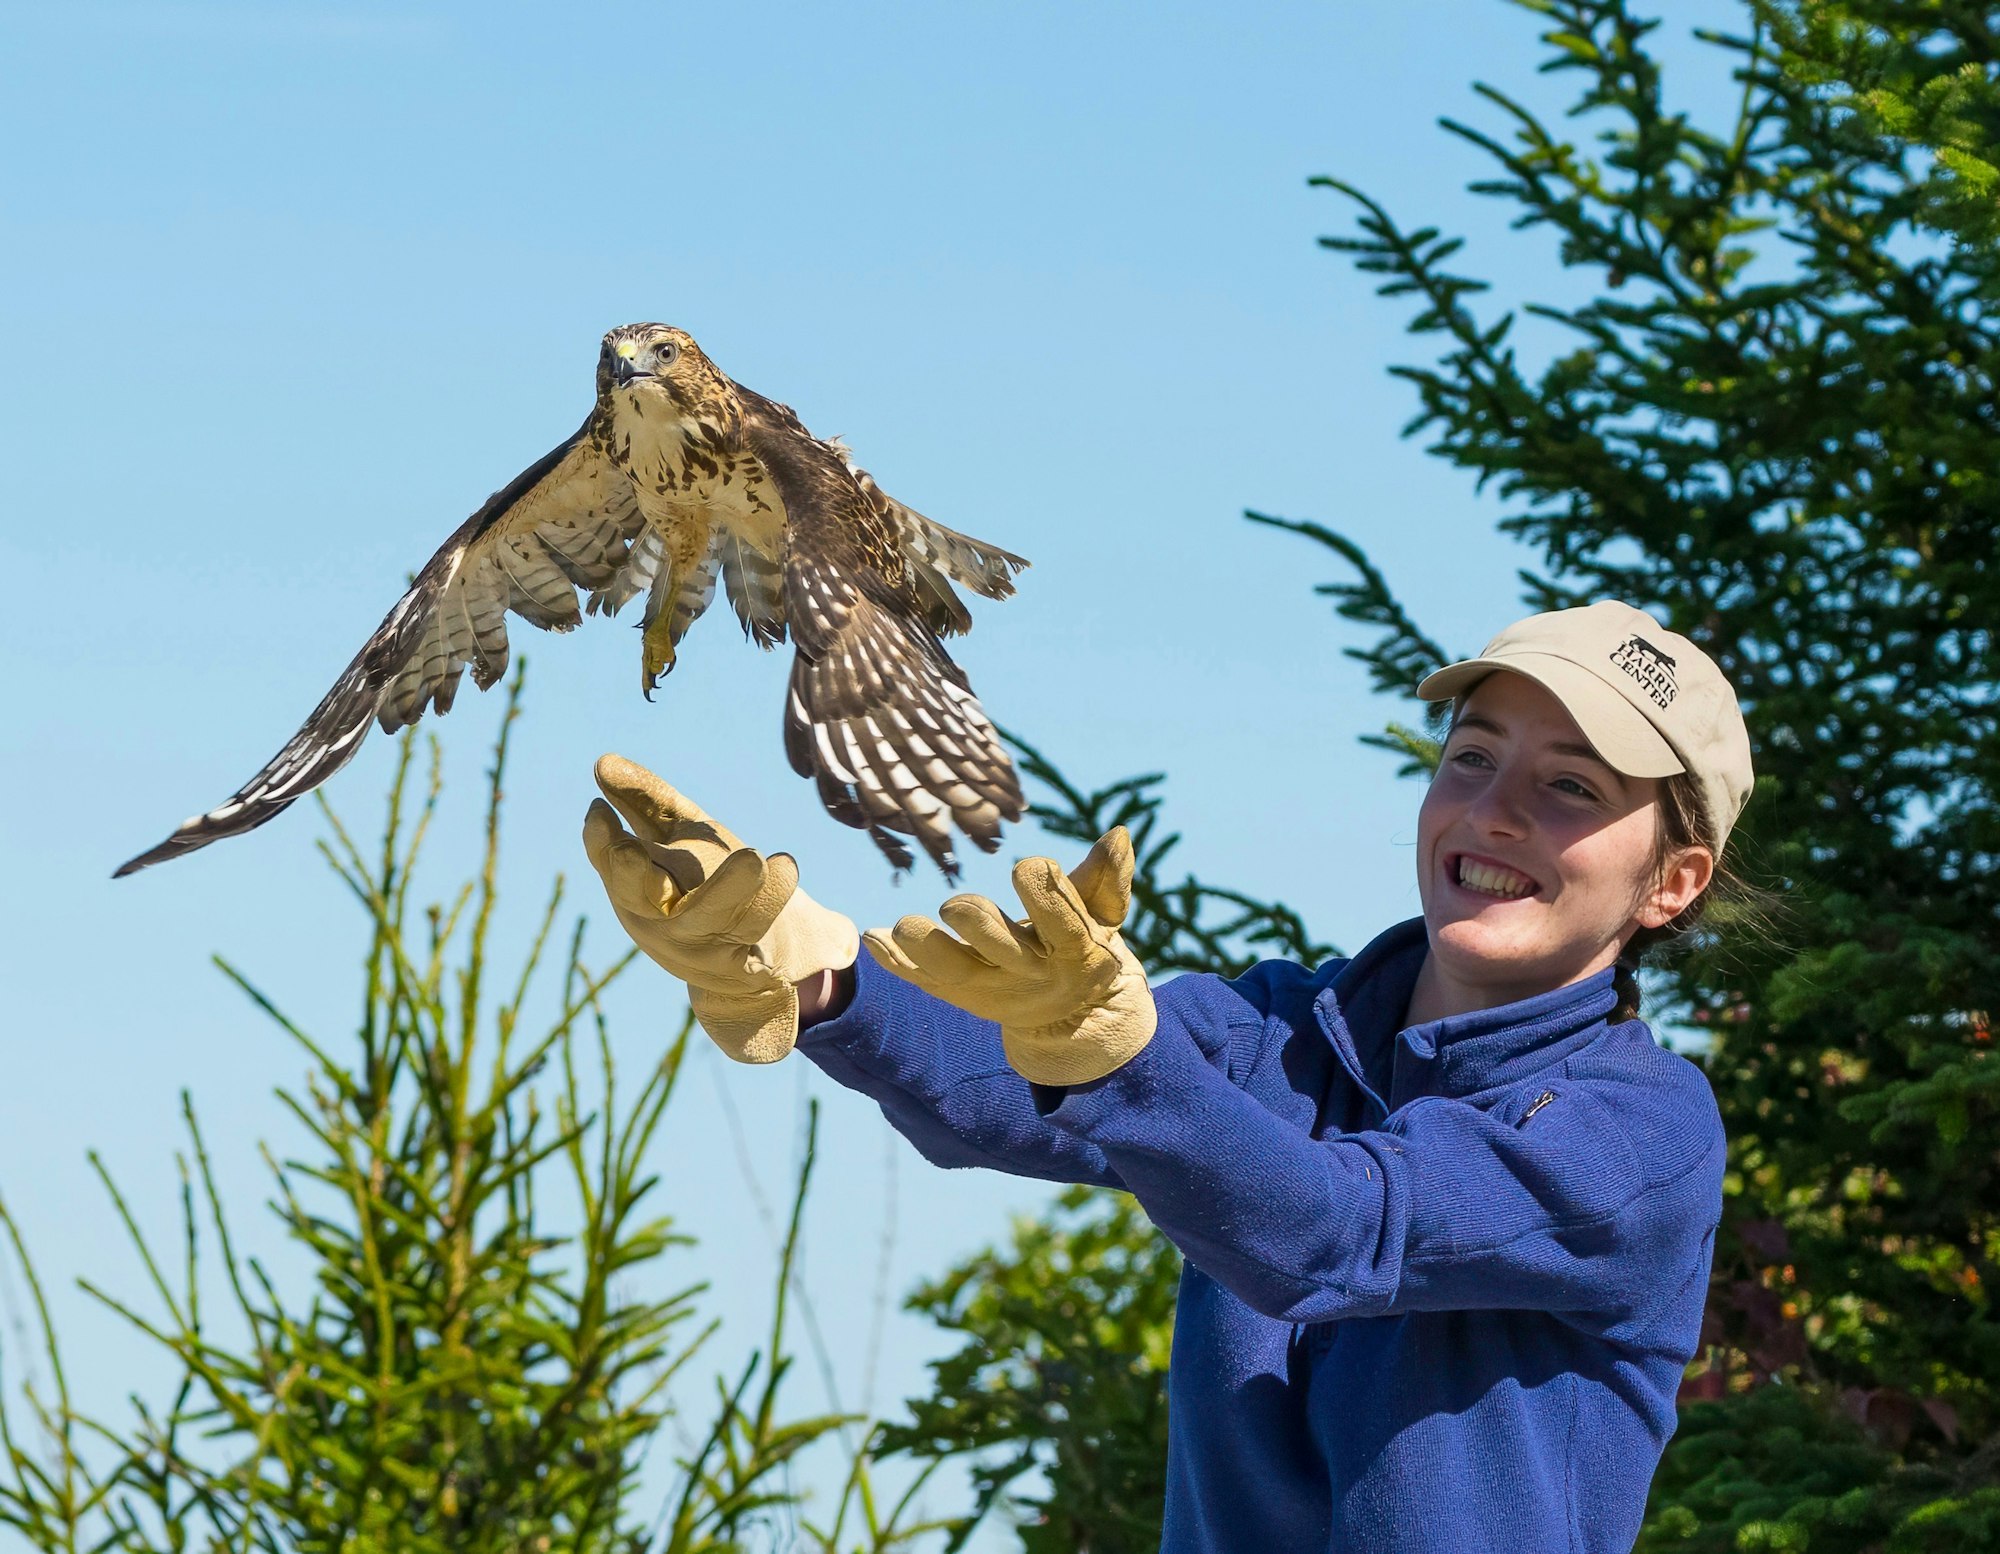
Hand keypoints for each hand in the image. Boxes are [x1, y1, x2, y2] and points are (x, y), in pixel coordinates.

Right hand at [582, 754, 857, 1062]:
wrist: (747, 965)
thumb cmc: (700, 886)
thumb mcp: (675, 837)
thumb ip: (645, 801)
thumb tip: (603, 761)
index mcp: (631, 885)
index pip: (605, 860)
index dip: (599, 839)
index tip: (597, 810)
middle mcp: (653, 919)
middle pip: (636, 897)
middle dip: (631, 876)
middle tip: (630, 851)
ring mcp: (693, 945)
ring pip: (705, 916)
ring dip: (727, 888)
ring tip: (753, 858)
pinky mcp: (735, 963)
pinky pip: (753, 928)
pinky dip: (772, 898)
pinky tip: (785, 865)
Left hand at [863, 827, 1155, 1086]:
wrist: (1074, 1014)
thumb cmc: (1088, 941)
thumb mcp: (1104, 914)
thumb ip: (1106, 877)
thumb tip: (1118, 833)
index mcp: (1073, 952)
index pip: (1061, 924)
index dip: (1045, 895)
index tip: (1028, 864)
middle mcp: (1029, 974)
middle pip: (1001, 954)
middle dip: (979, 929)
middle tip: (954, 904)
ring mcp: (991, 989)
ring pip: (955, 974)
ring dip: (927, 951)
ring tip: (903, 926)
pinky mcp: (960, 994)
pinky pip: (925, 980)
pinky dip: (899, 963)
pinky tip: (873, 937)